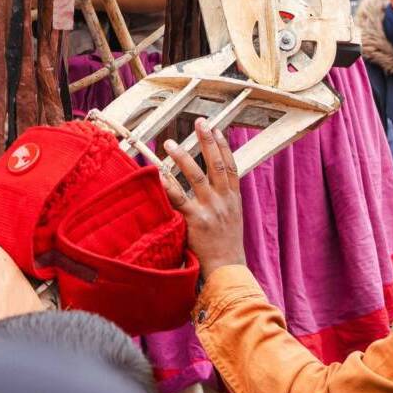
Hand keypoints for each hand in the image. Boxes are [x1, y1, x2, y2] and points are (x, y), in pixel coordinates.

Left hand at [166, 121, 246, 275]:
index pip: (230, 166)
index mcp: (234, 200)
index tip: (216, 129)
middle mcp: (224, 201)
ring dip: (183, 157)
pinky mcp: (194, 221)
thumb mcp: (233, 219)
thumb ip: (225, 200)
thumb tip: (213, 183)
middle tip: (200, 122)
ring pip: (196, 176)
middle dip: (208, 141)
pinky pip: (178, 198)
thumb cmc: (226, 246)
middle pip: (216, 164)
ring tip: (170, 143)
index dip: (223, 146)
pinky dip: (168, 184)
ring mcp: (209, 210)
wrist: (227, 271)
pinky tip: (158, 173)